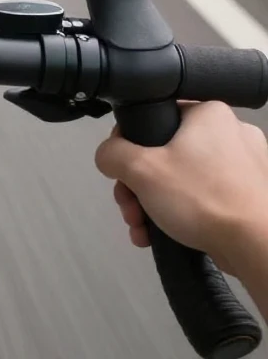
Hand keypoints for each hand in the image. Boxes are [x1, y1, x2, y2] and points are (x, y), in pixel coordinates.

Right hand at [95, 101, 267, 271]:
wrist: (260, 248)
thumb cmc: (204, 199)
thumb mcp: (140, 169)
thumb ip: (112, 154)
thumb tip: (108, 156)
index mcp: (209, 113)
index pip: (154, 117)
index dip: (128, 145)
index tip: (121, 172)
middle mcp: (231, 133)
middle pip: (166, 154)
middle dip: (139, 186)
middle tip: (130, 207)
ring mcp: (246, 167)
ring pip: (184, 179)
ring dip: (154, 203)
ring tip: (143, 227)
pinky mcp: (251, 196)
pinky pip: (205, 197)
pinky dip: (182, 213)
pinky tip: (163, 234)